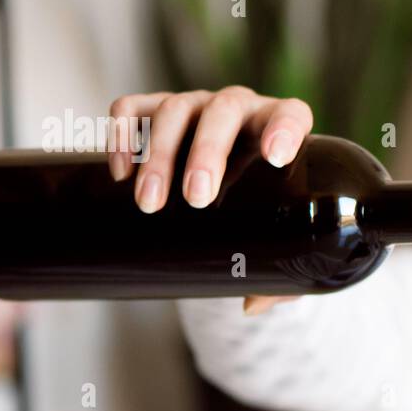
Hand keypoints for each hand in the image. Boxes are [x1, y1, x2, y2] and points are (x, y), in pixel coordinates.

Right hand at [106, 85, 311, 314]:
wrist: (226, 187)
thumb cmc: (261, 212)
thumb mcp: (280, 245)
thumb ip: (279, 277)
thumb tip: (251, 304)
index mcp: (281, 129)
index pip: (292, 115)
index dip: (286, 129)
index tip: (276, 157)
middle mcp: (238, 110)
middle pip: (223, 113)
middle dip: (207, 152)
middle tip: (196, 198)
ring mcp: (195, 106)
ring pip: (173, 111)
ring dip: (158, 155)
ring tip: (149, 204)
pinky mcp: (154, 110)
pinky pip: (131, 108)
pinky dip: (121, 134)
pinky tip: (119, 173)